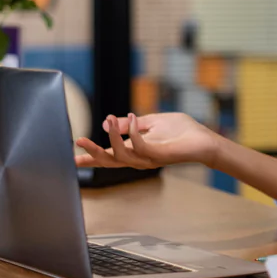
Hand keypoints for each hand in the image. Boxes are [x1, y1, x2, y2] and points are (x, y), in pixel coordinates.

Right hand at [75, 112, 222, 169]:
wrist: (204, 140)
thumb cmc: (182, 131)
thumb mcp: (153, 122)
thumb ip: (133, 124)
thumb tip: (111, 121)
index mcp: (136, 151)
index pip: (109, 156)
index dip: (91, 157)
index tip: (72, 157)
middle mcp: (140, 158)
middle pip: (110, 161)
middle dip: (93, 152)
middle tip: (78, 140)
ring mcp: (149, 159)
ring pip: (121, 155)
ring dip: (112, 135)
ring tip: (109, 119)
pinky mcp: (159, 155)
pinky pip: (139, 144)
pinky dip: (132, 130)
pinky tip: (132, 116)